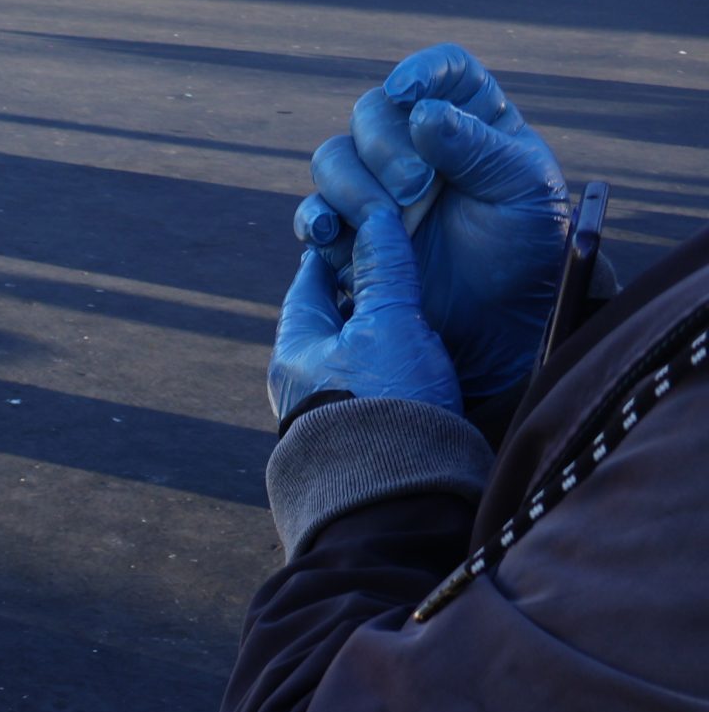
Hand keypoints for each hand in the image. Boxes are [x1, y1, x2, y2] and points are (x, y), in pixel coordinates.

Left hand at [270, 208, 461, 421]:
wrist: (397, 494)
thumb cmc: (385, 403)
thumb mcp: (388, 325)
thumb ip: (383, 272)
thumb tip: (376, 218)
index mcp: (293, 351)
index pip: (306, 285)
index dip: (331, 252)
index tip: (350, 226)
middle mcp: (302, 381)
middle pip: (327, 319)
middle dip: (355, 290)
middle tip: (384, 258)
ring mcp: (329, 410)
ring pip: (351, 351)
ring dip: (377, 326)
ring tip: (409, 302)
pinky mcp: (360, 432)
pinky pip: (370, 381)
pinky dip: (390, 358)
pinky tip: (417, 354)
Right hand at [293, 45, 568, 402]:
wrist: (502, 322)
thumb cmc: (525, 249)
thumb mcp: (522, 190)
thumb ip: (476, 146)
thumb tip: (422, 112)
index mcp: (472, 120)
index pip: (442, 72)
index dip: (421, 73)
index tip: (407, 93)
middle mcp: (417, 147)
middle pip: (372, 113)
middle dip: (384, 147)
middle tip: (416, 189)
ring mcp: (378, 189)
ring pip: (333, 158)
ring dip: (351, 185)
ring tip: (386, 221)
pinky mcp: (350, 235)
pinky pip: (314, 214)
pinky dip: (316, 219)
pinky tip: (333, 232)